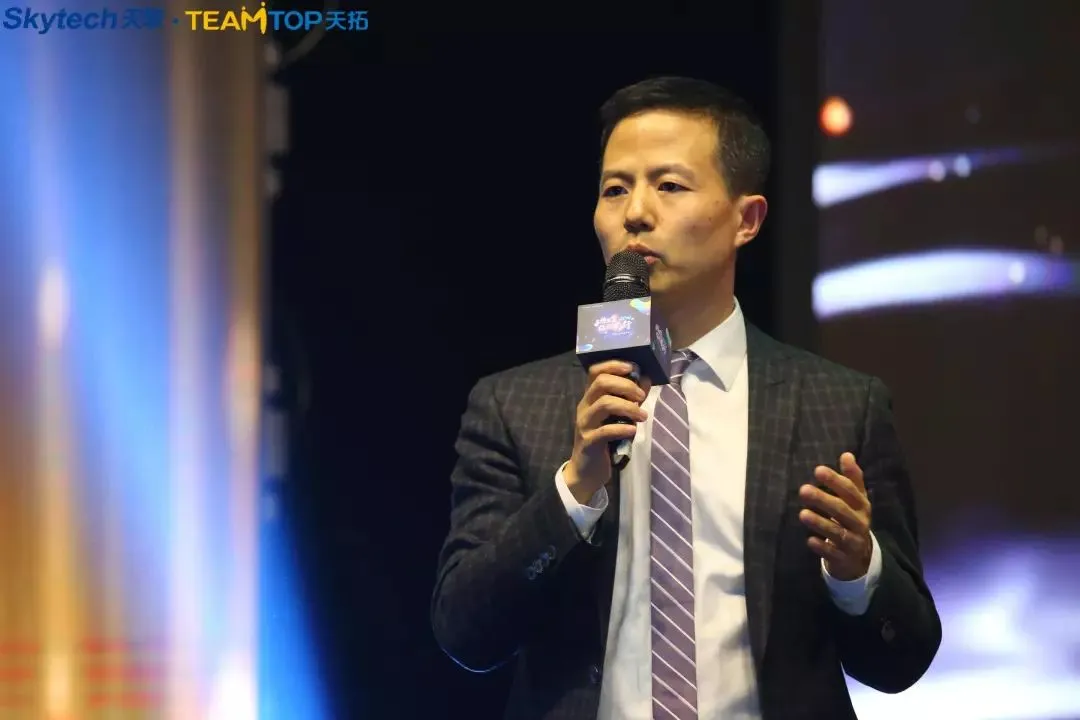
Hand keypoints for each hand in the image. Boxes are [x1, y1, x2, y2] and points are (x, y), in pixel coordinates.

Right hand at [564, 360, 650, 503]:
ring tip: (642, 415)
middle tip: (641, 397)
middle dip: (626, 386)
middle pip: (601, 383)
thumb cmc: (605, 440)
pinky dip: (622, 428)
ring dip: (628, 407)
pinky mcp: (588, 441)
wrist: (586, 471)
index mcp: (590, 397)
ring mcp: (585, 424)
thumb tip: (646, 379)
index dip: (613, 365)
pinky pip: (605, 431)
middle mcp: (585, 406)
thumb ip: (631, 398)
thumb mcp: (617, 417)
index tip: (632, 368)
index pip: (595, 371)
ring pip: (604, 404)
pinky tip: (633, 431)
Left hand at [799, 452, 871, 580]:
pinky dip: (822, 547)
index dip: (836, 481)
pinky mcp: (844, 558)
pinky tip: (809, 540)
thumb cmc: (853, 520)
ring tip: (802, 514)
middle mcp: (860, 523)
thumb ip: (852, 478)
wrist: (860, 557)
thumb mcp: (856, 500)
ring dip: (820, 523)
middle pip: (842, 510)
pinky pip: (833, 552)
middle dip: (823, 500)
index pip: (850, 491)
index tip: (818, 470)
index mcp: (862, 506)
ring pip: (837, 532)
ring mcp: (853, 542)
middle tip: (803, 490)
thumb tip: (847, 454)